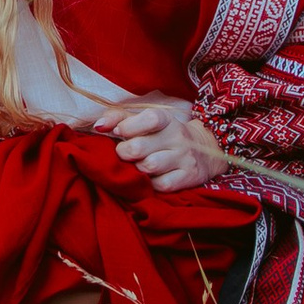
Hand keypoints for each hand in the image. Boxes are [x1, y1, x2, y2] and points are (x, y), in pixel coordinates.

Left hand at [108, 97, 226, 191]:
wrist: (205, 150)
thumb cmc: (162, 135)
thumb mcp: (145, 121)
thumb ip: (119, 118)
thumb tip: (98, 126)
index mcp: (166, 119)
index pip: (149, 118)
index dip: (128, 127)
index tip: (120, 132)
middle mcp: (177, 137)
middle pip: (139, 147)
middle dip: (124, 152)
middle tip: (125, 154)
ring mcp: (185, 157)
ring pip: (149, 167)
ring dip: (137, 169)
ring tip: (138, 166)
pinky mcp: (189, 177)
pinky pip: (161, 185)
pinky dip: (150, 184)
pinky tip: (150, 178)